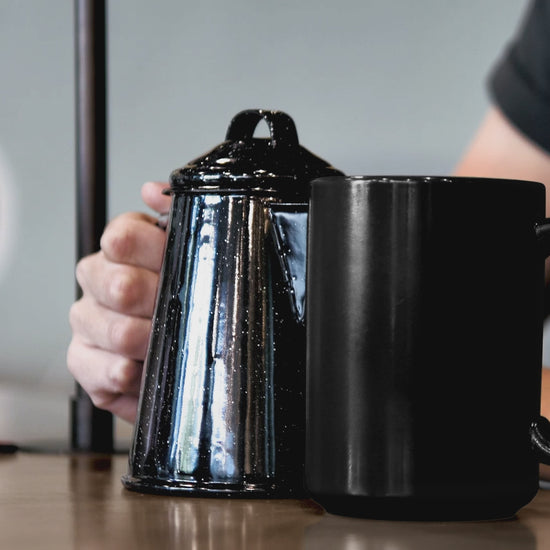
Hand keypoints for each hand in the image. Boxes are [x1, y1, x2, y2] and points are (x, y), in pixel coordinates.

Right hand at [67, 181, 170, 422]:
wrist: (180, 348)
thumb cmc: (185, 296)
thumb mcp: (191, 251)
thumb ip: (175, 216)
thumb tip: (152, 192)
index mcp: (121, 249)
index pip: (122, 238)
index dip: (155, 253)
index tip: (180, 266)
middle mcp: (99, 280)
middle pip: (118, 285)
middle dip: (157, 302)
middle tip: (179, 311)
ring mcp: (87, 320)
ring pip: (112, 330)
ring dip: (148, 341)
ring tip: (167, 344)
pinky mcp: (83, 360)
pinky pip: (98, 368)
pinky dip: (125, 373)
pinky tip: (140, 371)